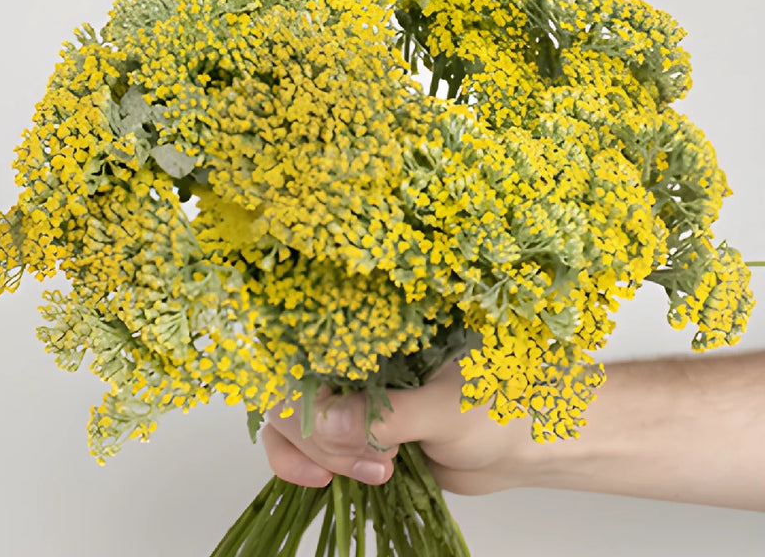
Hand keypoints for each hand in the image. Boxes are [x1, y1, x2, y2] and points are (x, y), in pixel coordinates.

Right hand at [261, 359, 533, 494]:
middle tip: (377, 460)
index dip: (305, 397)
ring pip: (294, 425)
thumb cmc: (498, 406)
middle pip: (293, 395)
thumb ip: (389, 415)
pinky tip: (336, 481)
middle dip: (321, 439)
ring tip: (378, 471)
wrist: (523, 440)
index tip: (333, 433)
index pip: (305, 354)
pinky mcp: (356, 434)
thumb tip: (325, 419)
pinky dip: (310, 467)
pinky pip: (311, 449)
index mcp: (374, 335)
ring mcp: (352, 400)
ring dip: (317, 457)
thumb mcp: (446, 408)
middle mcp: (355, 363)